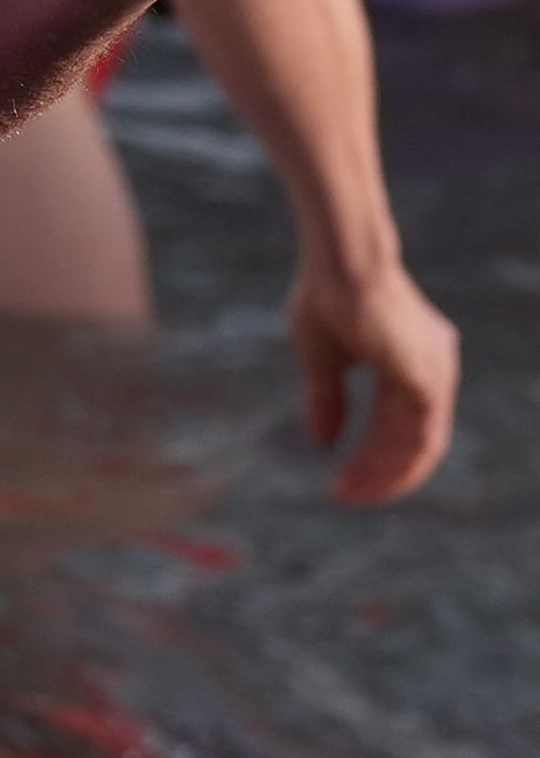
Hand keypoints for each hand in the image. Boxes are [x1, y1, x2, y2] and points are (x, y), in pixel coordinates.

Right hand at [290, 242, 458, 504]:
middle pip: (413, 437)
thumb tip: (322, 441)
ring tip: (354, 495)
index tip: (343, 478)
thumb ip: (327, 399)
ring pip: (420, 442)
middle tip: (347, 496)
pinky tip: (368, 476)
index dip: (373, 454)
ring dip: (388, 473)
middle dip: (380, 471)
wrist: (341, 262)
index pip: (400, 422)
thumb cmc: (327, 294)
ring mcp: (436, 372)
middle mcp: (434, 368)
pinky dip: (397, 462)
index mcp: (411, 359)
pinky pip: (422, 435)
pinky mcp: (429, 377)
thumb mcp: (321, 357)